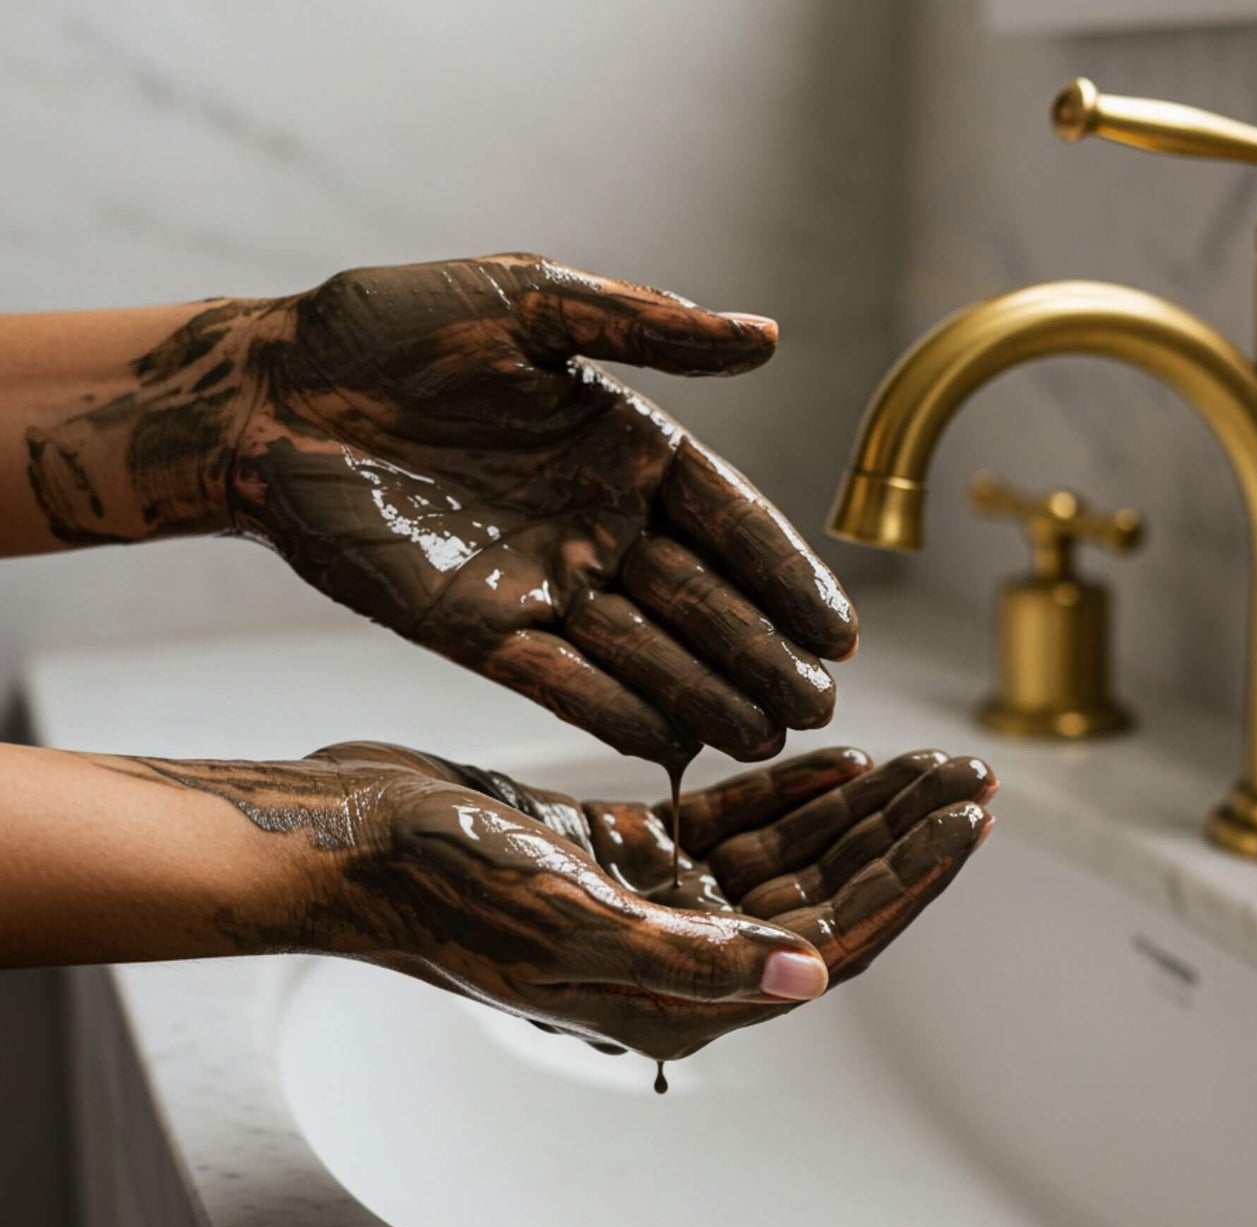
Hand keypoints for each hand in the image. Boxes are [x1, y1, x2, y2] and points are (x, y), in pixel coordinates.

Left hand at [231, 255, 856, 764]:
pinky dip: (613, 714)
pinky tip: (670, 748)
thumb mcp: (528, 303)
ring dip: (705, 698)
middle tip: (817, 707)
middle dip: (763, 656)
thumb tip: (769, 336)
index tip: (840, 634)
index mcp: (623, 449)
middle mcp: (596, 524)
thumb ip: (647, 329)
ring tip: (763, 742)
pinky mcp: (478, 629)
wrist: (271, 395)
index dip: (788, 577)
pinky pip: (561, 681)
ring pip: (643, 652)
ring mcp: (541, 582)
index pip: (732, 522)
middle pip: (702, 601)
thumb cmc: (392, 331)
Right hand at [297, 741, 994, 1059]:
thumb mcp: (572, 925)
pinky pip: (730, 824)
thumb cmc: (440, 891)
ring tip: (921, 758)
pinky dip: (784, 793)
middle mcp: (679, 957)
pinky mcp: (627, 851)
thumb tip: (812, 976)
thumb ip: (697, 960)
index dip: (907, 884)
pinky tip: (835, 758)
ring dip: (853, 808)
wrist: (353, 839)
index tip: (966, 822)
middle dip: (898, 837)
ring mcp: (655, 902)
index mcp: (680, 998)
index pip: (830, 944)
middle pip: (822, 895)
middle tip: (966, 777)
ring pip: (785, 855)